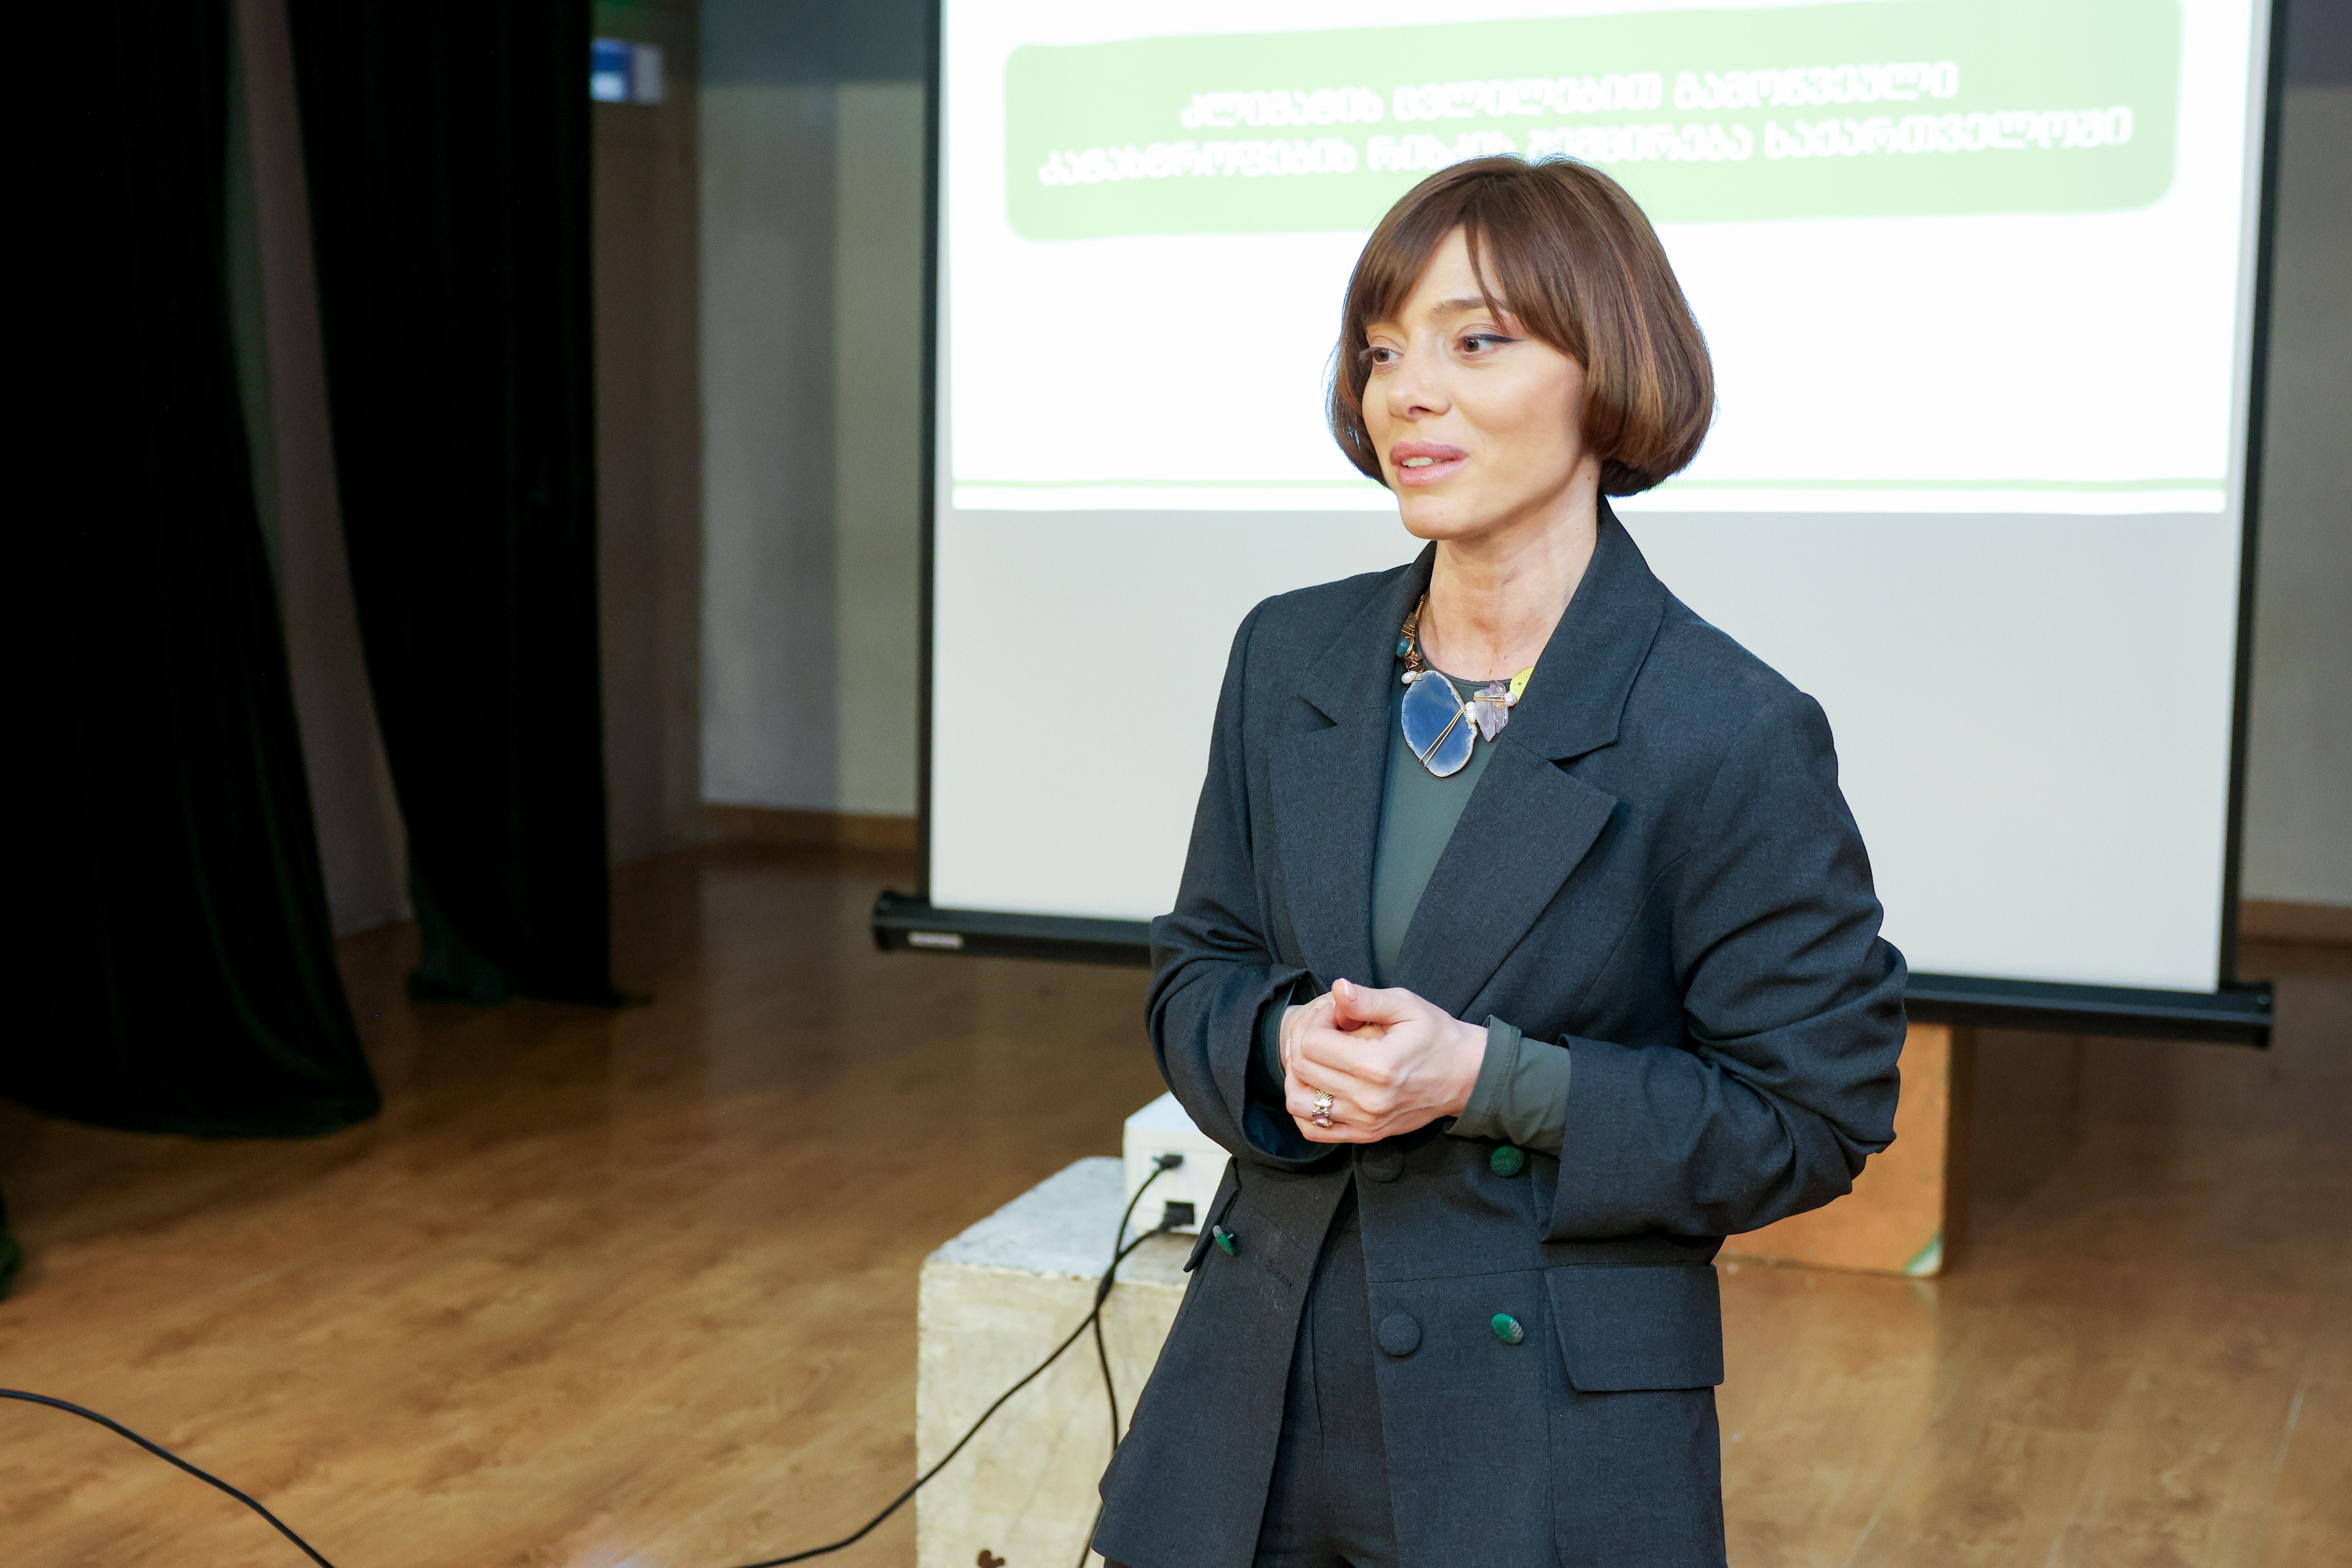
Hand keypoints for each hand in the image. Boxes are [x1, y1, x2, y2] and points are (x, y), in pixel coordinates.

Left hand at [1283, 978, 1484, 1143]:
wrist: (1465, 1075)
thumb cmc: (1436, 1036)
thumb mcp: (1407, 1006)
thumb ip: (1368, 999)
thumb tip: (1338, 989)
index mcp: (1379, 1066)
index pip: (1312, 1043)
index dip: (1315, 1020)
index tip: (1334, 1012)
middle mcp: (1369, 1100)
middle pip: (1302, 1069)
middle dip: (1303, 1040)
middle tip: (1325, 1027)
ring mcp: (1366, 1122)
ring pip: (1299, 1103)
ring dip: (1297, 1075)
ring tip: (1316, 1056)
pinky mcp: (1366, 1134)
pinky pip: (1314, 1130)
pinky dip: (1305, 1108)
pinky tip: (1316, 1085)